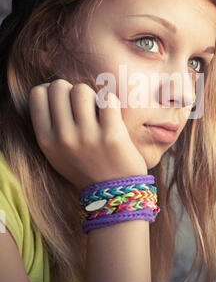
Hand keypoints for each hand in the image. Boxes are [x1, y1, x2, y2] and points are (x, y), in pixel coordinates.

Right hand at [28, 79, 147, 190]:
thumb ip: (50, 125)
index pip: (37, 94)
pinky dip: (110, 102)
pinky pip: (107, 98)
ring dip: (91, 95)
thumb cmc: (85, 167)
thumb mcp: (56, 153)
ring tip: (97, 110)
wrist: (112, 194)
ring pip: (82, 90)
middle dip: (71, 90)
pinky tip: (111, 114)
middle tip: (83, 105)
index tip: (63, 99)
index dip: (50, 90)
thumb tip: (51, 88)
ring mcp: (87, 136)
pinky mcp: (112, 135)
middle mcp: (63, 137)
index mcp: (46, 140)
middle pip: (59, 87)